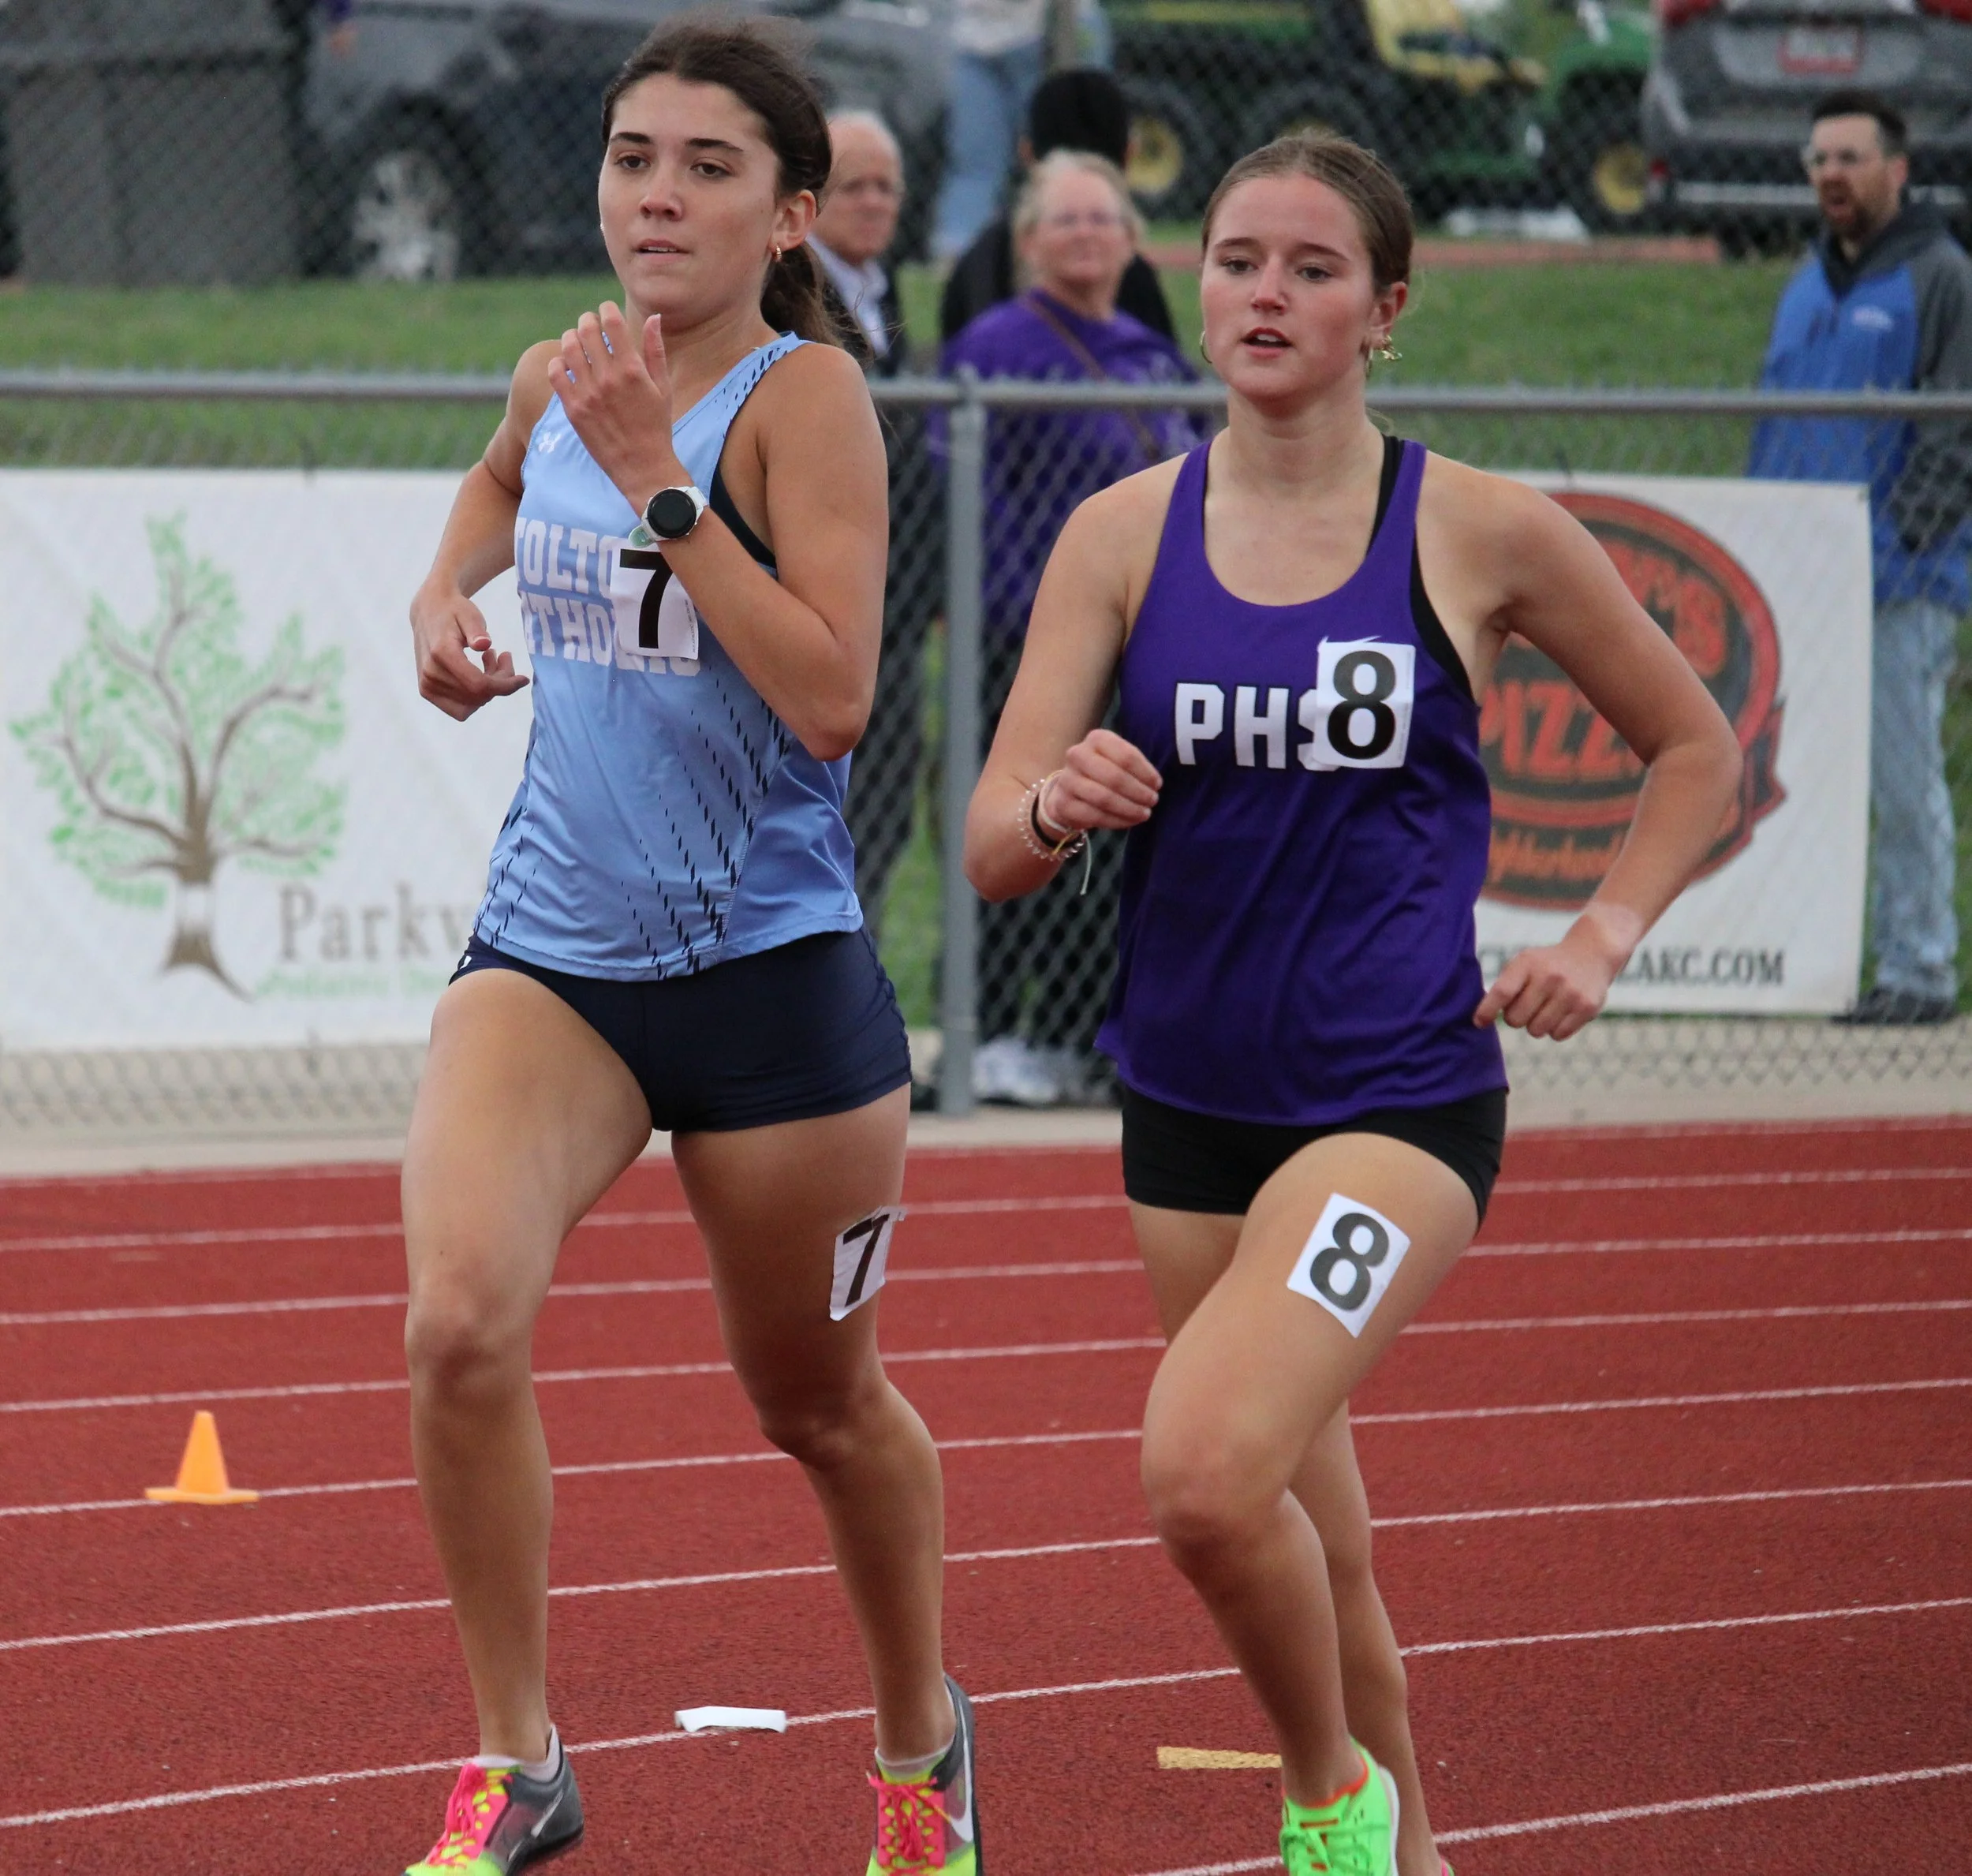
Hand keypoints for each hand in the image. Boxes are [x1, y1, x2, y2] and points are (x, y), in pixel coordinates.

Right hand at [411, 583, 528, 720]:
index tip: (523, 679)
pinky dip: (476, 696)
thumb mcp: (469, 614)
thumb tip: (484, 644)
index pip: (479, 685)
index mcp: (441, 654)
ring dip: (489, 688)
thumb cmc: (453, 611)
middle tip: (504, 657)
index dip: (505, 686)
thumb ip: (476, 629)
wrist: (428, 612)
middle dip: (500, 683)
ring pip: (472, 703)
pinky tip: (480, 673)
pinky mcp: (427, 692)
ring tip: (491, 659)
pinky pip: (460, 709)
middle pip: (478, 695)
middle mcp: (431, 674)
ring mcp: (427, 686)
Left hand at [554, 302, 685, 512]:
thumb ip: (655, 350)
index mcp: (632, 370)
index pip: (611, 323)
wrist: (643, 467)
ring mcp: (588, 394)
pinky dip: (557, 362)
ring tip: (576, 341)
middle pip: (586, 331)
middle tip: (589, 323)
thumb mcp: (663, 387)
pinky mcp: (573, 409)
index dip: (606, 309)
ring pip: (568, 348)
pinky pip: (555, 374)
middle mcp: (608, 379)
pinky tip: (566, 364)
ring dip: (571, 337)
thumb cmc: (657, 427)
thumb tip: (654, 317)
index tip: (606, 310)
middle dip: (587, 320)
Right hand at [1038, 729, 1162, 833]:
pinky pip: (1095, 816)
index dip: (1145, 773)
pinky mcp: (1063, 803)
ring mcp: (1067, 780)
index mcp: (1096, 739)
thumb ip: (1135, 766)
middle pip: (1115, 777)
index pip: (1126, 756)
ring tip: (1145, 813)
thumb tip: (1154, 785)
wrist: (1069, 789)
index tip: (1157, 785)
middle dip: (1138, 792)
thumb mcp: (1118, 758)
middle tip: (1152, 801)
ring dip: (1129, 809)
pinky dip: (1117, 821)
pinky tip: (1130, 821)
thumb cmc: (1103, 771)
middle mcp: (1078, 755)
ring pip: (1104, 798)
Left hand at [1474, 902, 1638, 1039]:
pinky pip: (1558, 1035)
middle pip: (1516, 1019)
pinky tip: (1561, 1012)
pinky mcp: (1587, 1007)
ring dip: (1536, 1025)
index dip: (1486, 1011)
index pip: (1502, 992)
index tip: (1479, 1023)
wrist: (1592, 953)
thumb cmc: (1547, 964)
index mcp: (1528, 963)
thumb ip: (1504, 987)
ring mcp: (1570, 993)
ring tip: (1545, 1008)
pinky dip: (1555, 1030)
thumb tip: (1481, 1020)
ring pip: (1536, 1031)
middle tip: (1526, 1007)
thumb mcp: (1524, 963)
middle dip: (1516, 1018)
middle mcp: (1550, 977)